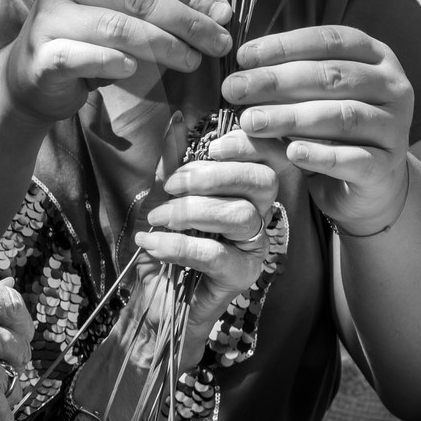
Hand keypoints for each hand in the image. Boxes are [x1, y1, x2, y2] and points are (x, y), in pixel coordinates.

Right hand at [5, 0, 234, 122]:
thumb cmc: (86, 39)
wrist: (31, 75)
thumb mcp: (121, 10)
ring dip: (162, 46)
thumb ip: (161, 4)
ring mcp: (50, 16)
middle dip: (186, 21)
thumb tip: (219, 11)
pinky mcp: (42, 53)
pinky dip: (113, 63)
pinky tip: (134, 70)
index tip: (223, 13)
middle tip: (218, 43)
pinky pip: (84, 56)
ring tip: (191, 62)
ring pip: (117, 27)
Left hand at [130, 124, 279, 364]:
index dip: (245, 145)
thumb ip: (173, 161)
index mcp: (246, 192)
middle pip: (261, 180)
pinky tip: (152, 244)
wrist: (154, 302)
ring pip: (238, 215)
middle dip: (211, 175)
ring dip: (189, 211)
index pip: (268, 157)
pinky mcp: (240, 277)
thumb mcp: (163, 197)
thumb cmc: (164, 247)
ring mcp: (254, 248)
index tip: (209, 147)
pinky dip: (178, 245)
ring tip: (157, 220)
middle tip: (171, 187)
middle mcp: (259, 217)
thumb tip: (178, 118)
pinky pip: (216, 253)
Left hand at [222, 26, 412, 235]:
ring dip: (292, 118)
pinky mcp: (388, 166)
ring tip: (251, 121)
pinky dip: (321, 156)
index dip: (285, 46)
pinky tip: (291, 153)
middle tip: (234, 90)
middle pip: (332, 77)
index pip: (330, 41)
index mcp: (375, 57)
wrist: (369, 185)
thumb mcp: (310, 98)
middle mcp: (392, 87)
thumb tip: (237, 73)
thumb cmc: (330, 131)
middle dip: (277, 82)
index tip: (243, 57)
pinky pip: (355, 159)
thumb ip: (286, 82)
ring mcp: (395, 126)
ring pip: (343, 116)